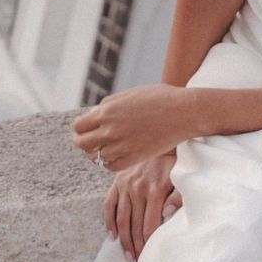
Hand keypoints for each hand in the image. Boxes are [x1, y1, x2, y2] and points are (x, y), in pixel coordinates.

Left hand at [72, 84, 203, 171]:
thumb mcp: (128, 95)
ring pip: (96, 156)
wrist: (183, 112)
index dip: (79, 130)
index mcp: (107, 110)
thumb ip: (109, 106)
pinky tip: (115, 156)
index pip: (78, 126)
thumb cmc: (159, 99)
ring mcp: (122, 145)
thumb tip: (95, 116)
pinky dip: (109, 162)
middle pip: (82, 144)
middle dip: (83, 143)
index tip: (84, 132)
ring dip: (98, 153)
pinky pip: (111, 166)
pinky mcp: (134, 158)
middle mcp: (110, 129)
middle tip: (89, 144)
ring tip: (105, 149)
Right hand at [103, 151, 181, 259]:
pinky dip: (109, 221)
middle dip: (137, 246)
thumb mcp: (181, 176)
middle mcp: (138, 189)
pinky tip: (112, 236)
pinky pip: (109, 205)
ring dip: (124, 239)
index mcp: (155, 190)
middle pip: (135, 226)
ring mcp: (125, 186)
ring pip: (122, 219)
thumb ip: (178, 196)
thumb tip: (168, 214)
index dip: (149, 243)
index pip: (150, 225)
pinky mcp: (117, 182)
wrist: (159, 136)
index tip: (149, 256)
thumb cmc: (174, 161)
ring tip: (127, 255)